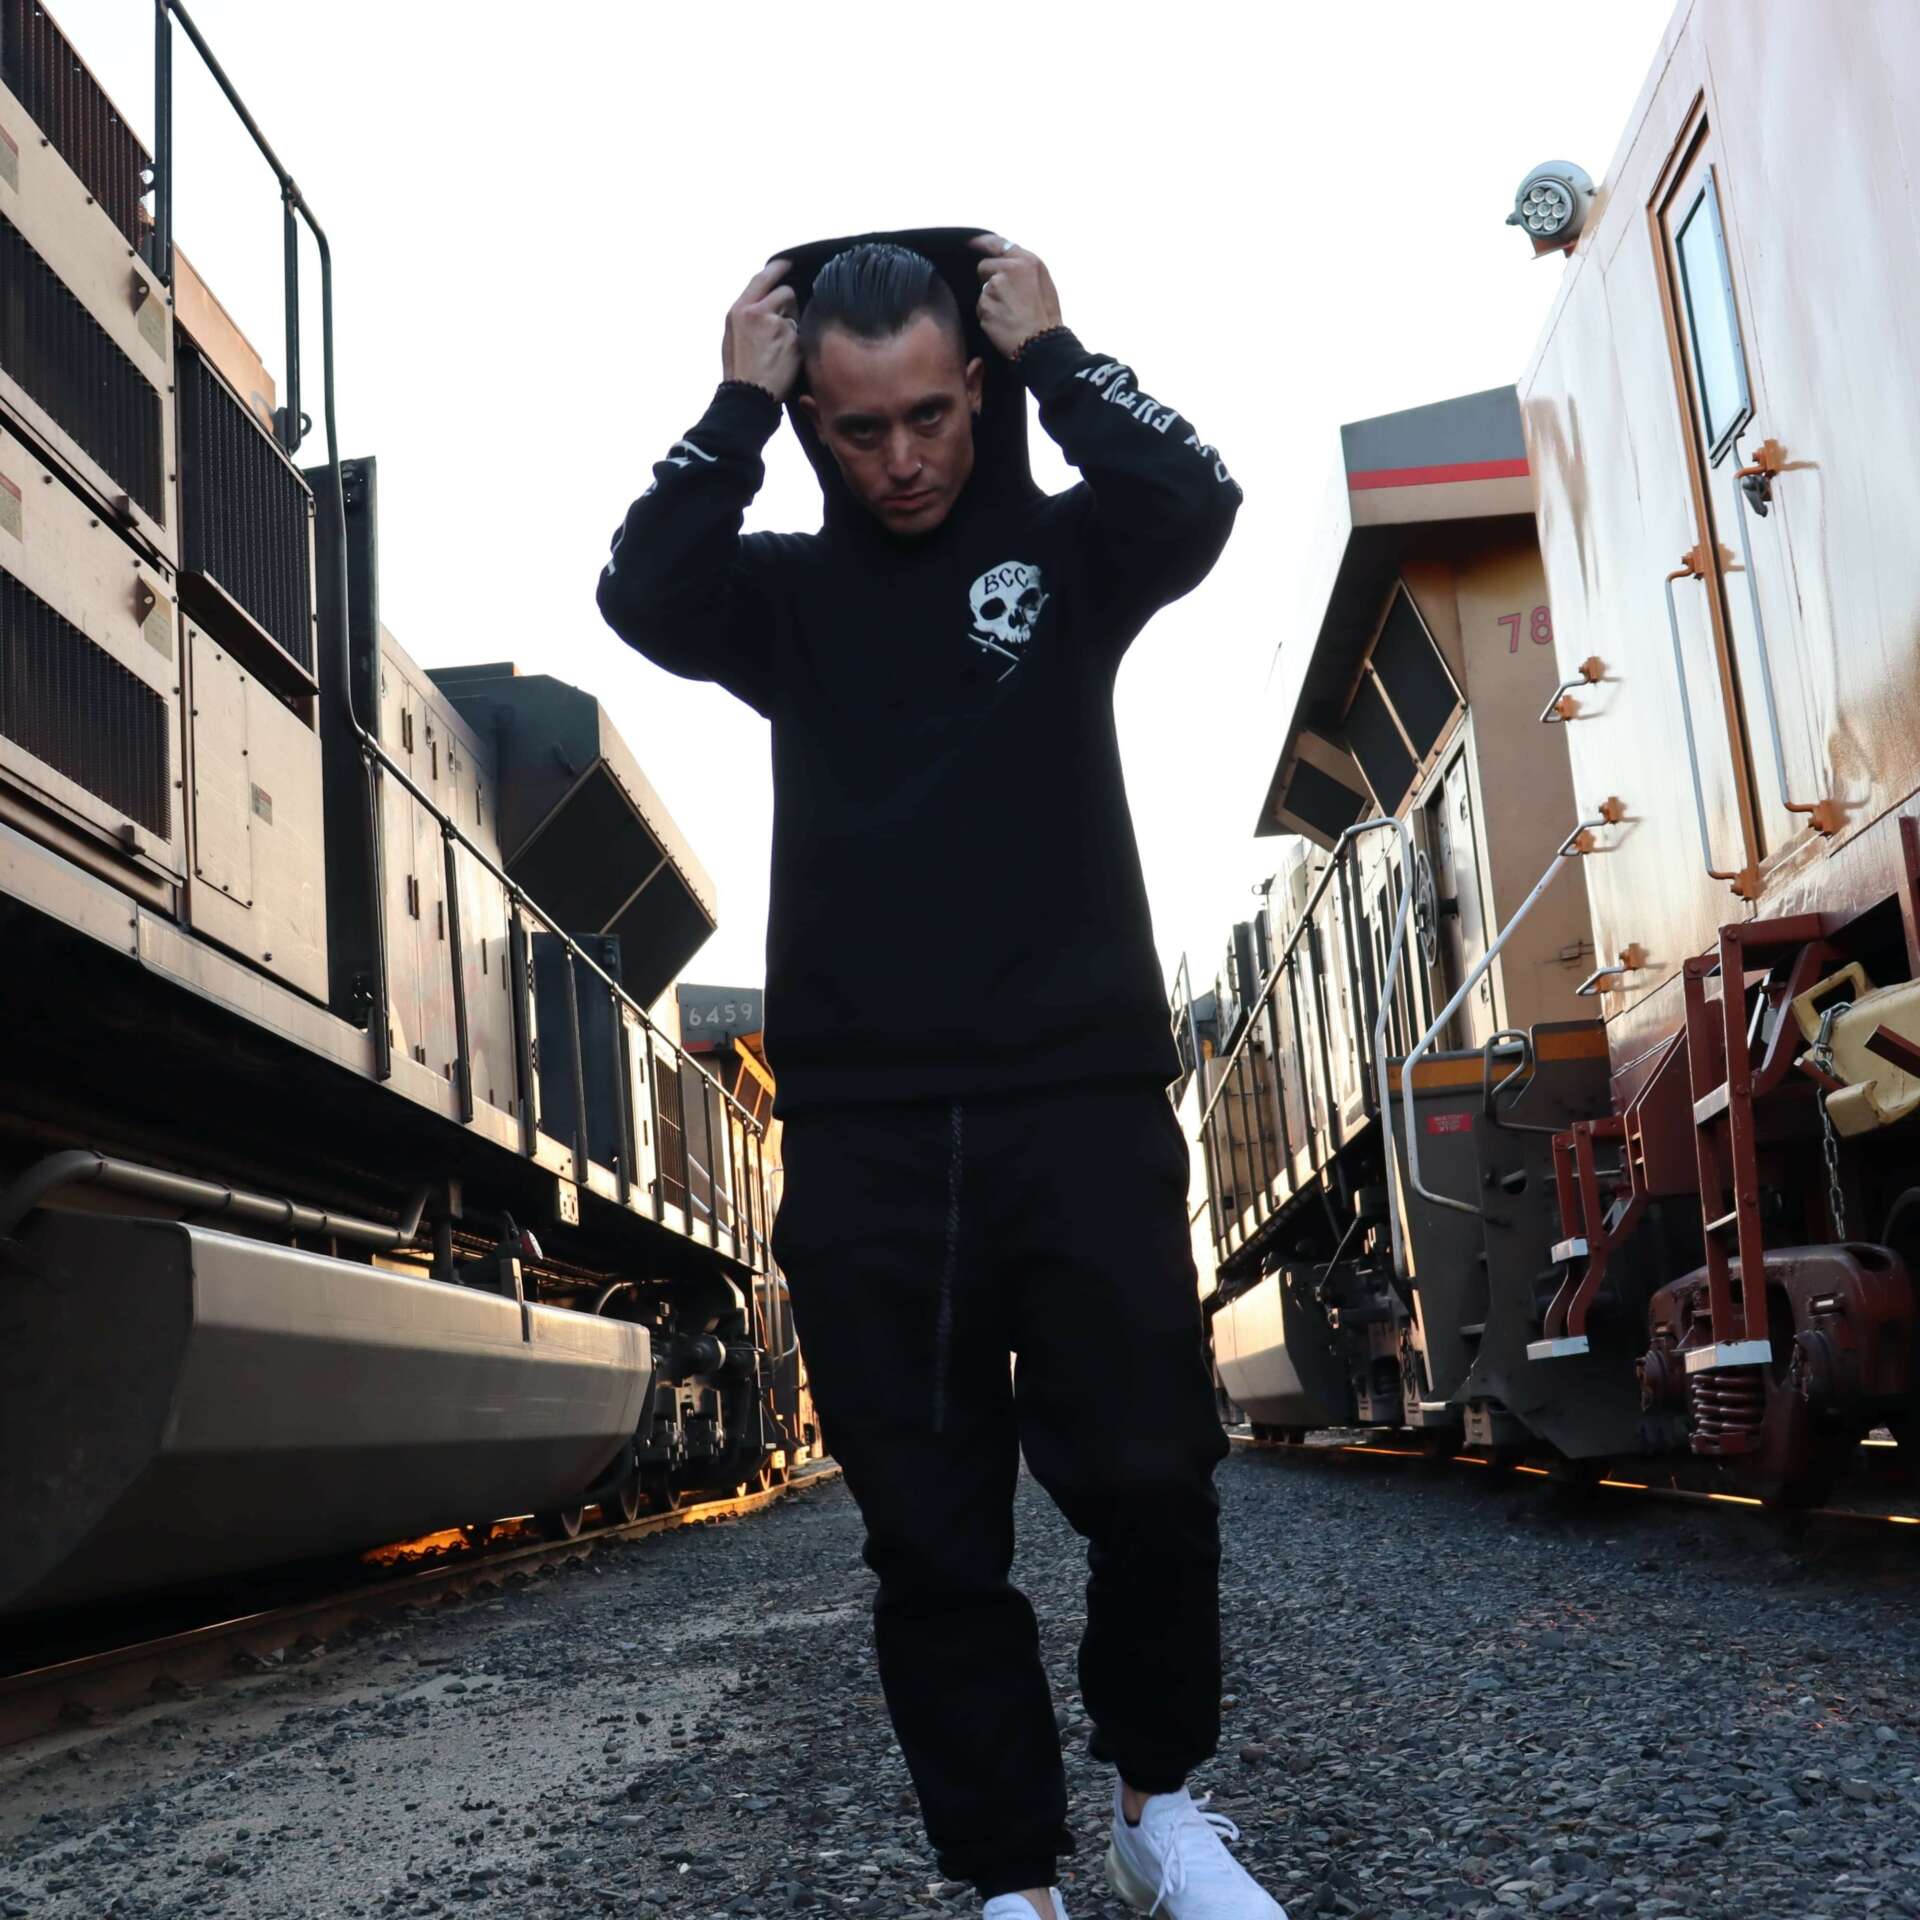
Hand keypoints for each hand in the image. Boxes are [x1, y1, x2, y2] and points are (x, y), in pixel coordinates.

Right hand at [722, 260, 800, 399]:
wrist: (747, 396)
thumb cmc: (740, 371)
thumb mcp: (733, 335)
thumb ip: (749, 314)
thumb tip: (765, 302)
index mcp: (739, 310)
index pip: (762, 278)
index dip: (777, 269)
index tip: (787, 264)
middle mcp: (756, 312)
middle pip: (786, 293)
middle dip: (789, 306)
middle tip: (782, 328)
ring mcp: (775, 325)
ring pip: (795, 315)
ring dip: (793, 327)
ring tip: (778, 349)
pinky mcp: (792, 339)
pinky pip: (802, 334)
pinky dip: (798, 345)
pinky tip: (786, 359)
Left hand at [971, 234, 1063, 358]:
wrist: (1041, 344)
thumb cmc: (1046, 316)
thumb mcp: (1043, 282)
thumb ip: (1022, 267)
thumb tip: (1005, 262)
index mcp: (1026, 261)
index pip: (996, 244)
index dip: (981, 243)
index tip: (969, 242)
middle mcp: (1009, 269)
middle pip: (984, 267)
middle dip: (989, 279)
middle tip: (1007, 298)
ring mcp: (994, 287)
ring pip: (983, 290)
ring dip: (991, 300)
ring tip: (1010, 314)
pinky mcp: (985, 305)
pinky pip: (981, 308)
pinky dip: (989, 316)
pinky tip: (1004, 323)